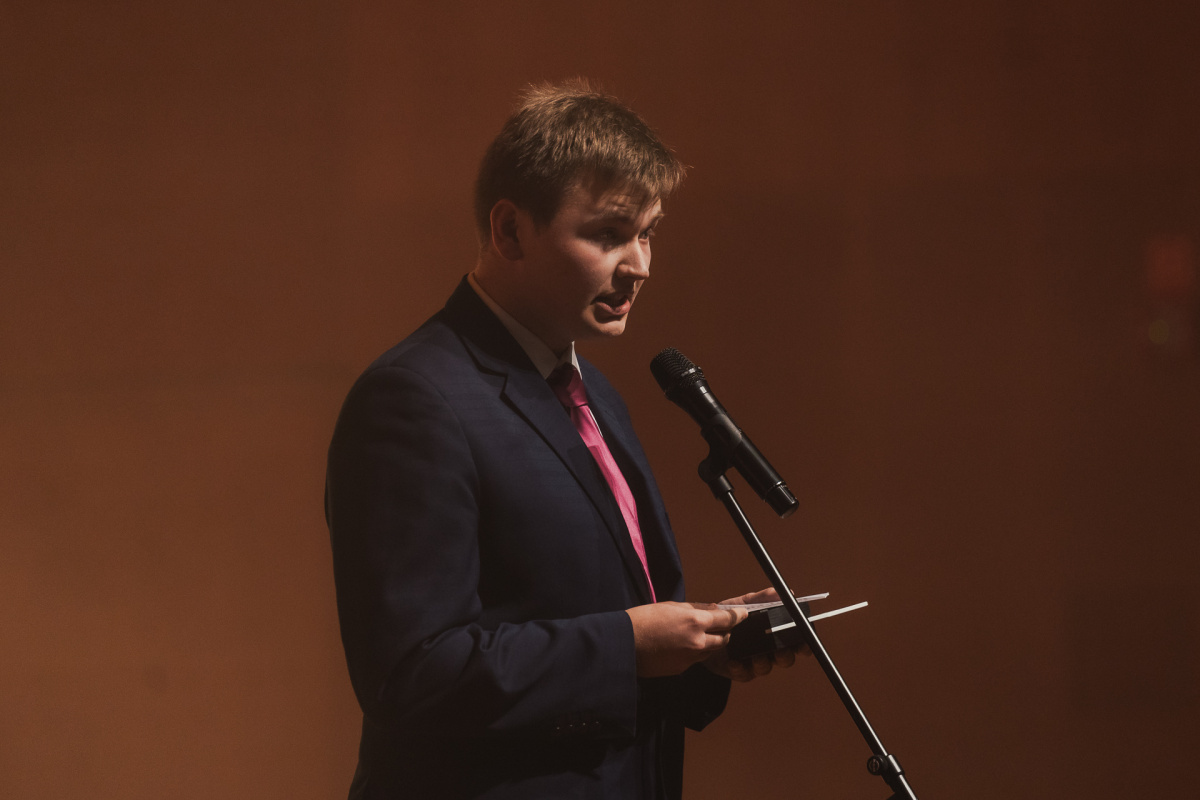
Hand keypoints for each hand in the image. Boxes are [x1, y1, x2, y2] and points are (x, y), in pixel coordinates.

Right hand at [626, 601, 747, 677]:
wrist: (624, 644)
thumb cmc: (643, 620)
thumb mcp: (671, 606)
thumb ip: (695, 608)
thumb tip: (713, 609)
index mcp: (694, 622)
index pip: (726, 619)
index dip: (737, 616)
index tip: (743, 614)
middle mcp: (697, 641)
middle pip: (723, 639)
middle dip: (724, 632)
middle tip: (719, 625)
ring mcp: (690, 658)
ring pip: (711, 651)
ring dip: (710, 643)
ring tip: (698, 635)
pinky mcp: (682, 669)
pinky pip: (696, 660)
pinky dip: (695, 652)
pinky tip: (682, 645)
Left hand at [705, 587, 811, 681]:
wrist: (703, 630)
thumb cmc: (728, 617)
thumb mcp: (743, 604)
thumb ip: (761, 598)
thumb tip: (782, 592)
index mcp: (773, 634)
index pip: (795, 642)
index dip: (803, 645)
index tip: (803, 643)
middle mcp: (768, 650)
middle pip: (785, 658)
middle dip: (784, 655)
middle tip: (778, 649)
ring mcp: (754, 662)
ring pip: (766, 668)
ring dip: (762, 662)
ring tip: (754, 655)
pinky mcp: (739, 671)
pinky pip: (744, 674)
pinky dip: (740, 668)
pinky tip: (734, 662)